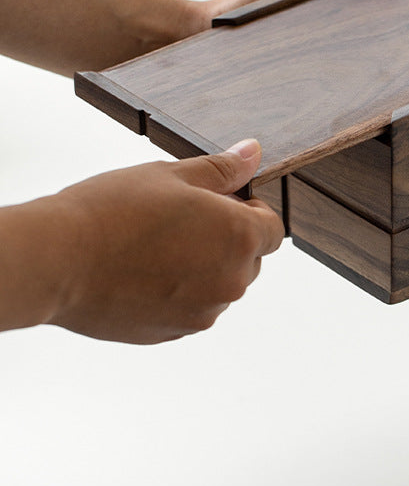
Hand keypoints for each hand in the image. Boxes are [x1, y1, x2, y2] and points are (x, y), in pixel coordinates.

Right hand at [41, 139, 280, 343]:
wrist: (57, 260)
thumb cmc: (113, 212)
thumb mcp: (174, 175)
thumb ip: (223, 169)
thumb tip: (253, 153)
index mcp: (240, 238)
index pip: (273, 229)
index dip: (250, 213)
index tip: (221, 204)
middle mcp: (232, 281)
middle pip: (250, 259)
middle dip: (227, 240)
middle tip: (181, 221)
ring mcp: (203, 312)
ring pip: (220, 285)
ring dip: (203, 268)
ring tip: (156, 246)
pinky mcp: (174, 332)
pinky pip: (192, 308)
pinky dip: (179, 292)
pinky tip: (144, 272)